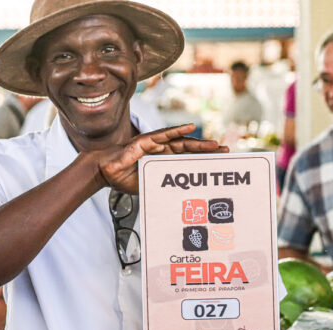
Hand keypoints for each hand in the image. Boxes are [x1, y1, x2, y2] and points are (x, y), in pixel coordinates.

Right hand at [92, 124, 227, 193]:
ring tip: (215, 144)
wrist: (105, 171)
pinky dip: (177, 130)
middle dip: (208, 151)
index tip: (221, 163)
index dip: (204, 160)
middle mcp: (162, 152)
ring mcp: (155, 145)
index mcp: (164, 163)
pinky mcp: (146, 141)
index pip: (188, 161)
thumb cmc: (124, 178)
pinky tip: (190, 128)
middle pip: (190, 150)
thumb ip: (162, 186)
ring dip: (199, 142)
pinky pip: (164, 134)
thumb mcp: (148, 185)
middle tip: (227, 152)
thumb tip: (181, 199)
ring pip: (181, 142)